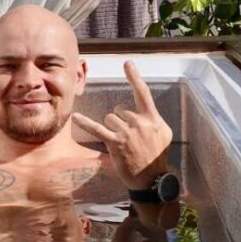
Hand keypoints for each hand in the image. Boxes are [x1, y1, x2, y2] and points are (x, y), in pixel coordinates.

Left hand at [72, 61, 171, 190]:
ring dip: (112, 127)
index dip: (134, 77)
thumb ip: (153, 119)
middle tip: (128, 136)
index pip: (143, 93)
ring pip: (110, 118)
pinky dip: (86, 123)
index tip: (127, 63)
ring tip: (122, 141)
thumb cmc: (157, 155)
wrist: (151, 178)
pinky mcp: (115, 143)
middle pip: (120, 109)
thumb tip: (143, 112)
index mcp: (152, 119)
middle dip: (121, 119)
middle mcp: (139, 123)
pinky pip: (98, 129)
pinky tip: (77, 117)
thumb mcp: (164, 134)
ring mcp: (127, 133)